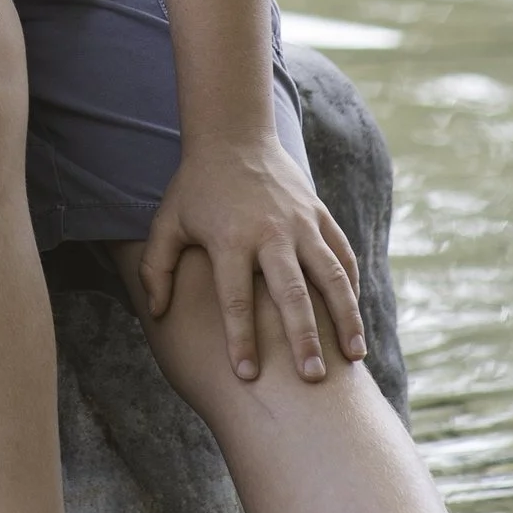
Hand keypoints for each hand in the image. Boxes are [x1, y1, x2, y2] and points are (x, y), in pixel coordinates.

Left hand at [137, 136, 364, 383]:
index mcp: (230, 239)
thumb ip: (157, 267)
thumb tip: (156, 312)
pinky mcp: (320, 214)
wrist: (233, 134)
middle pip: (291, 293)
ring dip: (345, 317)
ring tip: (354, 357)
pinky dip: (351, 288)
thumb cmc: (196, 186)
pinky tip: (356, 320)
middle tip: (313, 378)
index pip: (235, 300)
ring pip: (330, 276)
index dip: (240, 339)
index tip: (247, 376)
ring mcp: (301, 223)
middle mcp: (270, 233)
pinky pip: (343, 255)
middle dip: (303, 338)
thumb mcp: (167, 222)